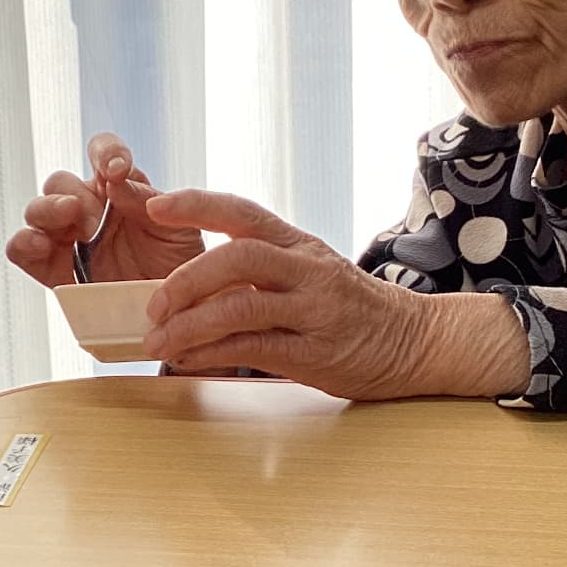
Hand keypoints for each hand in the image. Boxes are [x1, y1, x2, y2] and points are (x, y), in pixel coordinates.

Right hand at [5, 131, 202, 287]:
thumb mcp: (179, 231)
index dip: (105, 152)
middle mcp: (89, 208)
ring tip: (68, 221)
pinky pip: (21, 249)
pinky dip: (23, 243)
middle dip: (72, 193)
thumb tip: (116, 182)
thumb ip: (150, 202)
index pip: (103, 153)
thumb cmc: (179, 268)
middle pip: (61, 182)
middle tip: (91, 218)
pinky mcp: (53, 270)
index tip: (116, 169)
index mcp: (119, 188)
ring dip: (47, 210)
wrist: (174, 316)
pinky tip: (40, 245)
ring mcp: (68, 239)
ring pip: (37, 210)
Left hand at [139, 189, 531, 400]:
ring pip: (241, 307)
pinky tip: (188, 362)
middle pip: (237, 258)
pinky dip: (213, 355)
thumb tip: (191, 280)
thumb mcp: (310, 272)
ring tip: (158, 342)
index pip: (243, 212)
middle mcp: (307, 269)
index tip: (154, 204)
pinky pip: (255, 349)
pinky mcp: (317, 352)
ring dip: (190, 325)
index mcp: (299, 244)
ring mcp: (314, 310)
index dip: (196, 204)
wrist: (414, 341)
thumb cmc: (349, 309)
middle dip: (186, 279)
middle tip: (153, 305)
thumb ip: (262, 269)